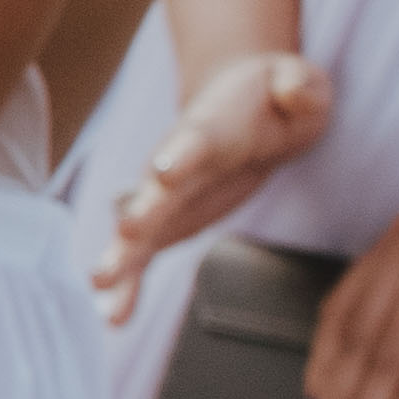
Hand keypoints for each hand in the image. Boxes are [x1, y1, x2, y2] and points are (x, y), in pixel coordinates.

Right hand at [95, 49, 328, 314]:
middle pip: (155, 191)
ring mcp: (168, 196)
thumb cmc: (272, 94)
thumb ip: (297, 86)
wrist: (238, 104)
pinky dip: (130, 285)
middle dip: (140, 215)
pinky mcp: (170, 221)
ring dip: (122, 258)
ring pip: (138, 230)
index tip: (164, 173)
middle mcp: (176, 163)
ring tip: (100, 288)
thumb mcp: (298, 81)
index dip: (181, 156)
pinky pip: (145, 256)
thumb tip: (293, 93)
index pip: (193, 141)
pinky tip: (112, 317)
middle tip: (124, 237)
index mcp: (211, 127)